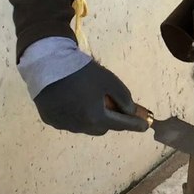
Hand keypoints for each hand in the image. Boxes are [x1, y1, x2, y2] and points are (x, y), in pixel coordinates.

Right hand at [33, 61, 148, 135]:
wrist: (48, 65)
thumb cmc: (81, 72)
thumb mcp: (109, 80)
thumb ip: (123, 97)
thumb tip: (130, 111)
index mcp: (96, 117)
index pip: (121, 125)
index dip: (135, 125)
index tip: (145, 126)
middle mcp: (81, 126)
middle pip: (102, 128)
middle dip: (110, 120)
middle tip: (113, 107)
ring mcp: (64, 125)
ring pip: (85, 126)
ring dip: (92, 119)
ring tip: (89, 102)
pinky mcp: (51, 120)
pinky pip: (69, 122)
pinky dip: (75, 116)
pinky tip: (72, 102)